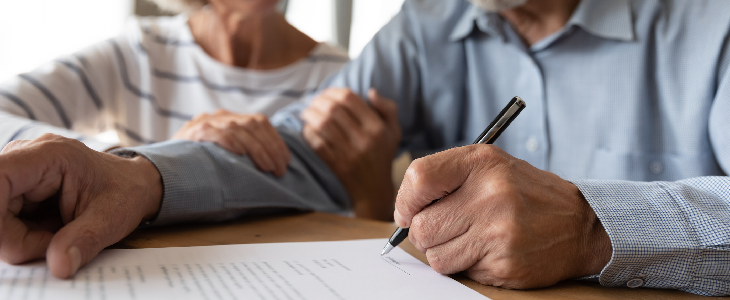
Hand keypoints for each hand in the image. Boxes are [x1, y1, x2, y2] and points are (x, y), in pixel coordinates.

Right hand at [0, 134, 161, 278]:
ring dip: (22, 240)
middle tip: (56, 246)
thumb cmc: (125, 193)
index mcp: (50, 155)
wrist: (132, 185)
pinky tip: (51, 232)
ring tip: (59, 235)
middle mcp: (25, 157)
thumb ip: (84, 240)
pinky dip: (24, 237)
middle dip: (16, 238)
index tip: (11, 245)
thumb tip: (59, 267)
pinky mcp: (15, 189)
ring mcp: (18, 173)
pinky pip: (4, 221)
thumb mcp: (112, 219)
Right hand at [173, 109, 290, 176]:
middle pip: (254, 125)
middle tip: (280, 170)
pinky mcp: (193, 131)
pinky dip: (230, 142)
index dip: (276, 141)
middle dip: (271, 148)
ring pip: (239, 128)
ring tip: (268, 168)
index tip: (286, 161)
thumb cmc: (199, 164)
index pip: (260, 122)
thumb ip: (244, 152)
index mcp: (230, 118)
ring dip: (257, 149)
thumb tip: (275, 166)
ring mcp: (206, 121)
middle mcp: (220, 116)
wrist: (160, 165)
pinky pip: (216, 133)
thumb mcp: (224, 153)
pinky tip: (241, 154)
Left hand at [301, 88, 400, 220]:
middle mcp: (364, 139)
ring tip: (306, 112)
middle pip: (333, 109)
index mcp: (377, 127)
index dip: (333, 91)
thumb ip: (387, 109)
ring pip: (322, 124)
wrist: (374, 190)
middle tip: (312, 101)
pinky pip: (317, 143)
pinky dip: (308, 133)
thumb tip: (370, 91)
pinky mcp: (337, 165)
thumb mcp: (394, 131)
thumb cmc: (382, 155)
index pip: (350, 98)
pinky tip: (307, 129)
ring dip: (310, 115)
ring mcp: (349, 153)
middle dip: (318, 101)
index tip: (326, 93)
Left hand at [394, 145, 611, 288]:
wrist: (581, 224)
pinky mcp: (505, 263)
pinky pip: (460, 272)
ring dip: (445, 253)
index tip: (409, 212)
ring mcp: (499, 231)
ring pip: (435, 256)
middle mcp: (491, 194)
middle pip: (421, 226)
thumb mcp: (489, 166)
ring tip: (471, 240)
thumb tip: (403, 213)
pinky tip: (489, 251)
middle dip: (425, 233)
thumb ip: (445, 178)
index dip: (405, 201)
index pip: (418, 179)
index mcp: (482, 163)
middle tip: (445, 229)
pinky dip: (467, 266)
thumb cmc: (525, 194)